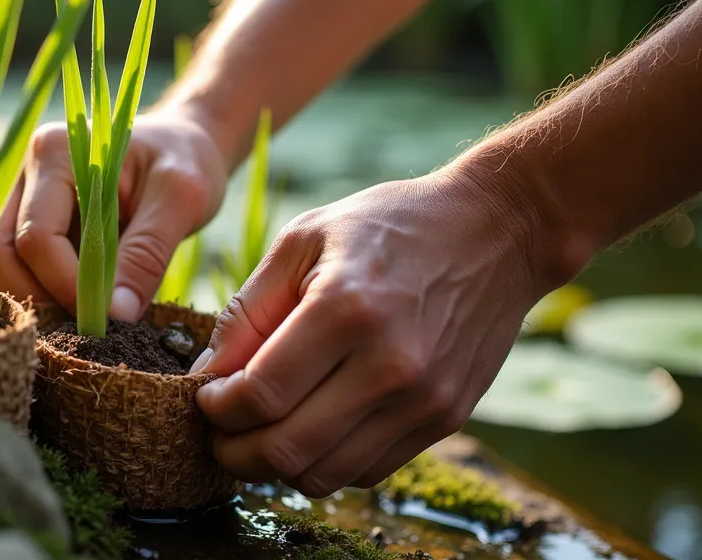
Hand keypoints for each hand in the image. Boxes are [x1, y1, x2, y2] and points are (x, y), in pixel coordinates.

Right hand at [0, 111, 229, 319]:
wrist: (182, 146)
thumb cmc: (184, 161)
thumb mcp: (182, 200)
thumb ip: (147, 253)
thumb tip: (115, 316)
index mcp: (56, 152)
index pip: (37, 235)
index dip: (66, 285)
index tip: (107, 317)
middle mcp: (22, 170)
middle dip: (34, 297)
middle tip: (84, 324)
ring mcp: (16, 195)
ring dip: (29, 297)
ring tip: (80, 315)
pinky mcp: (20, 219)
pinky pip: (7, 265)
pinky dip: (33, 291)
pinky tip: (72, 303)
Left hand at [192, 166, 554, 496]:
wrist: (497, 232)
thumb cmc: (387, 226)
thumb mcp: (303, 240)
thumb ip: (248, 310)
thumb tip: (204, 373)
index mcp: (346, 308)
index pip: (260, 395)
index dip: (217, 409)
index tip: (206, 396)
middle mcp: (390, 364)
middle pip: (286, 450)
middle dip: (234, 451)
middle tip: (219, 431)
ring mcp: (424, 399)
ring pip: (324, 475)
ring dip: (276, 466)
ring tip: (260, 432)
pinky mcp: (445, 419)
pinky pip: (366, 472)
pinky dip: (325, 463)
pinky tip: (311, 427)